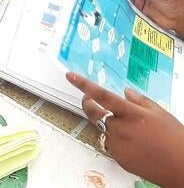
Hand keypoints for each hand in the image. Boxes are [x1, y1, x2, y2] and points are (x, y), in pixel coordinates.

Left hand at [66, 72, 183, 186]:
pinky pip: (111, 145)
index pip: (102, 96)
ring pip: (102, 130)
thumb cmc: (175, 139)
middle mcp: (120, 128)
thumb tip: (125, 92)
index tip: (70, 76)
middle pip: (93, 113)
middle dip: (87, 104)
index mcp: (131, 114)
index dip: (84, 85)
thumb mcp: (160, 113)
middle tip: (88, 99)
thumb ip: (139, 100)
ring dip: (108, 125)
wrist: (181, 167)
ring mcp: (117, 145)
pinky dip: (117, 141)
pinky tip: (133, 143)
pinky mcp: (117, 158)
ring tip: (130, 129)